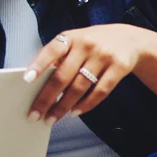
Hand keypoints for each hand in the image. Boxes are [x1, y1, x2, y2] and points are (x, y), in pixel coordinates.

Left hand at [24, 24, 150, 123]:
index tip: (27, 80)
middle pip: (63, 76)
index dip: (39, 65)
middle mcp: (86, 45)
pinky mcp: (119, 67)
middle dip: (47, 98)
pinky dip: (86, 105)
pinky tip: (74, 112)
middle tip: (35, 115)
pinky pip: (100, 91)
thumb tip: (37, 85)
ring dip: (63, 106)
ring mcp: (104, 56)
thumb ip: (58, 58)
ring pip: (79, 87)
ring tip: (52, 118)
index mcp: (70, 38)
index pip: (52, 51)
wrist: (130, 39)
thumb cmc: (92, 44)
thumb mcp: (74, 42)